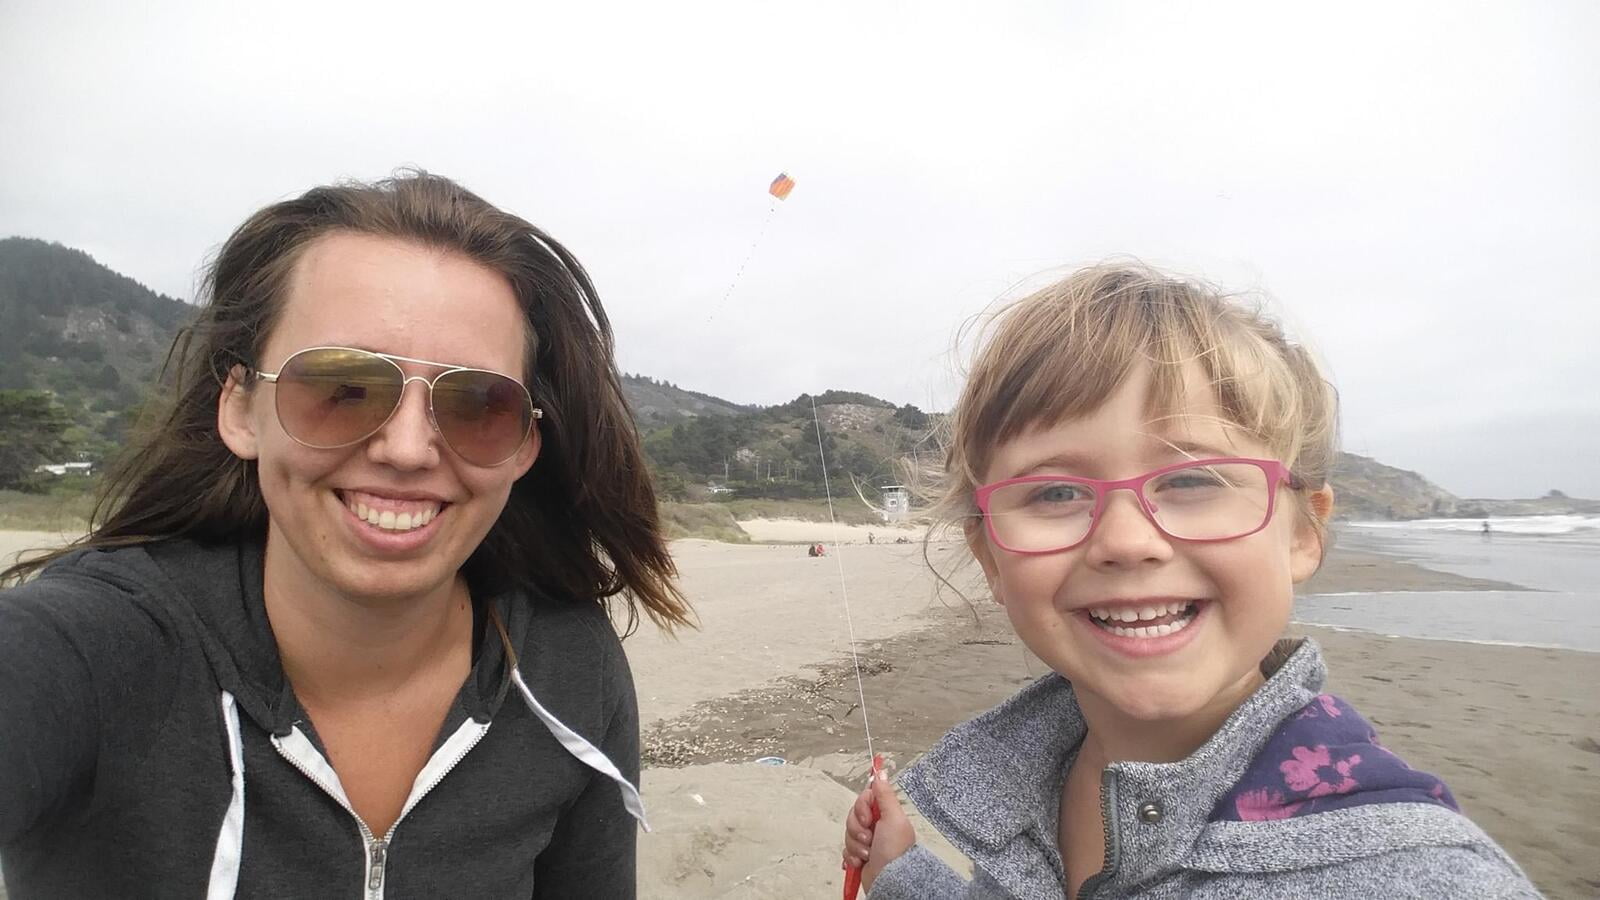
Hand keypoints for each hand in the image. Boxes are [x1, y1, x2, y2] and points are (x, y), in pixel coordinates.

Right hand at [842, 768, 915, 891]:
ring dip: (856, 845)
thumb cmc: (895, 852)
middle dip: (857, 829)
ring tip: (868, 854)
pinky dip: (852, 857)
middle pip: (852, 816)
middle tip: (870, 838)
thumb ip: (885, 795)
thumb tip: (881, 772)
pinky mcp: (859, 855)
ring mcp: (867, 841)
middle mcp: (876, 826)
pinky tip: (861, 862)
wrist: (890, 881)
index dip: (862, 808)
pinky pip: (845, 850)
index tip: (869, 819)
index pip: (864, 799)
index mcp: (885, 814)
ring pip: (848, 834)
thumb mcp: (893, 818)